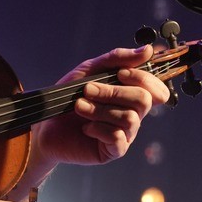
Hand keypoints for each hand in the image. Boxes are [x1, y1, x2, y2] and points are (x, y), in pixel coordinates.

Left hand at [34, 44, 170, 168]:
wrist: (46, 123)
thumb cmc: (70, 96)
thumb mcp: (91, 70)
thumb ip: (117, 59)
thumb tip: (147, 51)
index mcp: (131, 96)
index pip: (156, 89)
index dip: (143, 78)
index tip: (119, 73)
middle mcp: (133, 115)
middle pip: (144, 100)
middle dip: (114, 92)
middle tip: (88, 90)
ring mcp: (125, 134)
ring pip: (129, 118)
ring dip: (100, 109)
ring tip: (79, 107)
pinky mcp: (113, 151)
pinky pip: (117, 138)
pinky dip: (98, 128)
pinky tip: (85, 128)